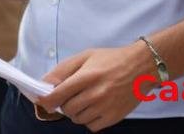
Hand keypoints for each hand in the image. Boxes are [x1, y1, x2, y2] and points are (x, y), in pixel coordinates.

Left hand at [35, 44, 156, 131]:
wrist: (141, 67)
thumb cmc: (111, 59)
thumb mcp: (85, 57)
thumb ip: (63, 69)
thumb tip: (45, 83)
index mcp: (86, 77)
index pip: (58, 95)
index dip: (46, 100)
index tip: (42, 101)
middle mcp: (95, 94)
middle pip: (67, 109)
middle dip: (64, 103)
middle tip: (70, 95)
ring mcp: (106, 107)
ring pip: (78, 119)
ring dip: (76, 112)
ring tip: (84, 99)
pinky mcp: (114, 117)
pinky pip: (92, 126)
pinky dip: (88, 120)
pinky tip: (93, 108)